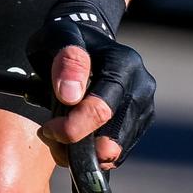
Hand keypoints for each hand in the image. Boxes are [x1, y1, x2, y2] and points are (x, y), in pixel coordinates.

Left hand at [24, 0, 154, 169]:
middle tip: (50, 136)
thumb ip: (65, 61)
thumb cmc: (66, 39)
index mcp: (123, 63)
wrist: (85, 40)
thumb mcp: (57, 38)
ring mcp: (145, 106)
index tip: (48, 128)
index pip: (101, 110)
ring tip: (59, 136)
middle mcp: (142, 85)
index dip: (72, 128)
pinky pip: (118, 154)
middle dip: (76, 146)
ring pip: (115, 150)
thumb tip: (70, 96)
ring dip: (83, 153)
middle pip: (111, 137)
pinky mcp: (141, 123)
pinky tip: (77, 137)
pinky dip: (94, 155)